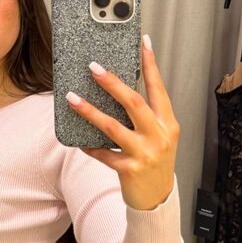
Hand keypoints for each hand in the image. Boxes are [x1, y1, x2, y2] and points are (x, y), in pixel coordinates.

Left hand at [65, 35, 179, 210]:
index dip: (151, 64)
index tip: (144, 42)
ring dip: (90, 111)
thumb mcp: (159, 136)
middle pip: (134, 103)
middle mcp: (159, 136)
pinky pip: (104, 154)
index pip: (159, 88)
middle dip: (113, 83)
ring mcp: (145, 153)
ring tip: (73, 98)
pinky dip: (90, 146)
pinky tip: (79, 140)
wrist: (158, 199)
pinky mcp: (129, 170)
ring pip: (113, 127)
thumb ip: (145, 117)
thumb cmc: (156, 163)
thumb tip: (117, 90)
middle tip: (94, 68)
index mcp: (168, 123)